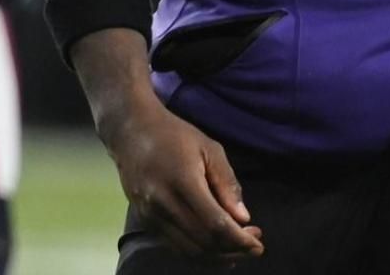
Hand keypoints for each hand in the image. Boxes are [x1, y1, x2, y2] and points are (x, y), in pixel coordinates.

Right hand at [101, 96, 264, 261]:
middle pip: (203, 243)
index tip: (258, 244)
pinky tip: (215, 246)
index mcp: (183, 181)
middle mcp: (163, 204)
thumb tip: (243, 218)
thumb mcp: (210, 149)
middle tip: (253, 244)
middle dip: (232, 249)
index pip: (215, 224)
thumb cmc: (175, 135)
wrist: (131, 132)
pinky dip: (198, 252)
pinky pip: (175, 246)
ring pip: (188, 251)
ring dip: (216, 256)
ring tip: (237, 247)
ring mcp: (151, 215)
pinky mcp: (145, 221)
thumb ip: (227, 184)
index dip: (239, 240)